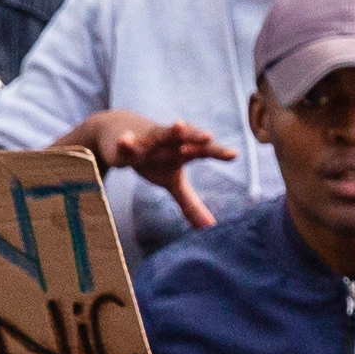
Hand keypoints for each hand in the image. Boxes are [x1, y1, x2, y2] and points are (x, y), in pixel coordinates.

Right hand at [65, 111, 239, 226]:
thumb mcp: (172, 182)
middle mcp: (168, 143)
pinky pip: (125, 144)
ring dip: (169, 131)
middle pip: (185, 138)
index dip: (217, 152)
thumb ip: (191, 203)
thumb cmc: (155, 159)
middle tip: (208, 136)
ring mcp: (146, 142)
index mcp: (182, 150)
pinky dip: (126, 142)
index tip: (234, 154)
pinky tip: (125, 139)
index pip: (203, 151)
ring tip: (179, 125)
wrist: (120, 133)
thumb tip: (210, 228)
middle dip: (195, 137)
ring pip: (159, 135)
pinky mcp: (125, 146)